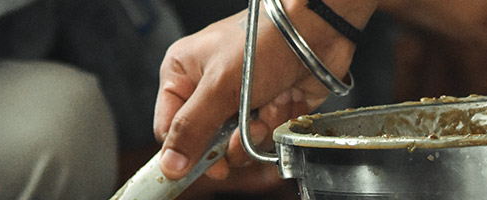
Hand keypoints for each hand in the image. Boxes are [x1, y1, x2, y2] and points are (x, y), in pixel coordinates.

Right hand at [151, 0, 372, 192]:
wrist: (317, 30)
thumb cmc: (265, 39)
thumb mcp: (219, 87)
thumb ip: (192, 128)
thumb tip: (170, 164)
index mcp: (184, 73)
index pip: (169, 127)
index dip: (187, 150)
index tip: (208, 163)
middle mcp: (209, 87)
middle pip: (207, 141)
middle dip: (232, 140)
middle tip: (245, 131)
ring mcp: (239, 98)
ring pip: (240, 142)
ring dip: (261, 128)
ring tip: (271, 103)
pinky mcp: (267, 106)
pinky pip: (267, 134)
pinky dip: (280, 120)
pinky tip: (286, 98)